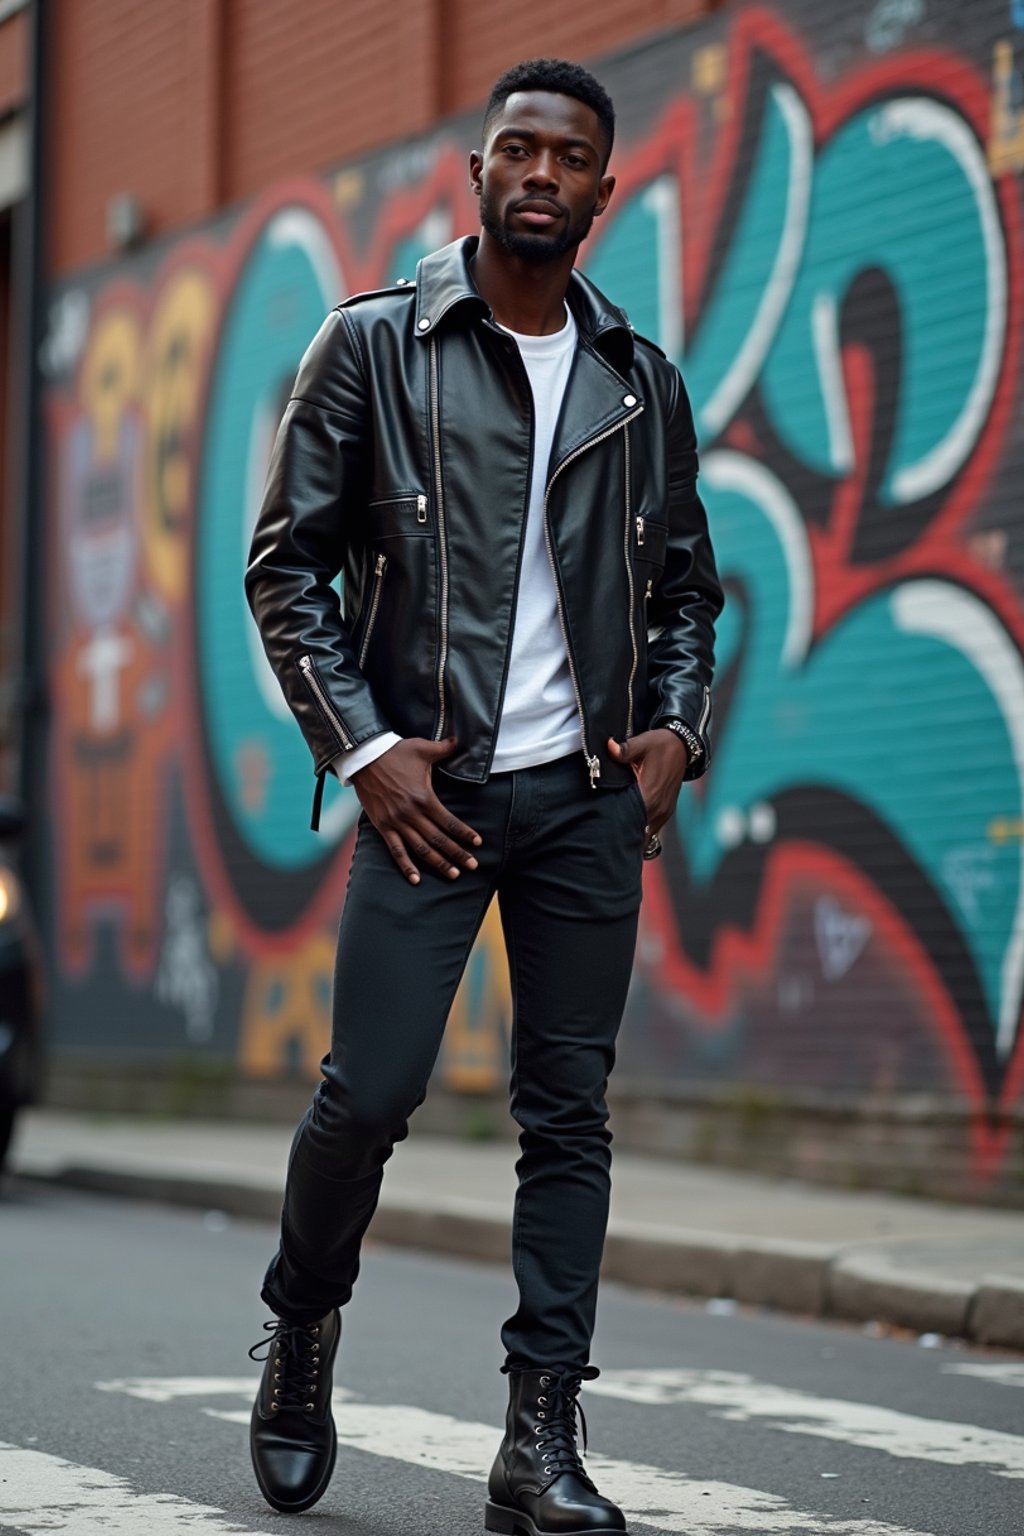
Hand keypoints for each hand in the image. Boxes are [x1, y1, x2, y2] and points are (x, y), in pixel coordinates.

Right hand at [352, 737, 481, 884]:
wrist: (364, 757)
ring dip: (438, 863)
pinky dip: (405, 866)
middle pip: (439, 840)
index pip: (449, 821)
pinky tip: (416, 880)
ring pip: (421, 849)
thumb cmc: (395, 752)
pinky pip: (396, 850)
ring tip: (453, 875)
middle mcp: (412, 814)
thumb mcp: (422, 748)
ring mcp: (396, 822)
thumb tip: (461, 739)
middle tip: (473, 866)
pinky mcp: (382, 826)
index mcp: (424, 797)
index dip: (464, 834)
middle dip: (458, 854)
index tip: (477, 843)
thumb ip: (445, 748)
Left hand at [607, 729, 688, 836]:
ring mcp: (664, 812)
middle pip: (637, 832)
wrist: (682, 746)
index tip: (602, 826)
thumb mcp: (642, 743)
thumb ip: (625, 749)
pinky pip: (652, 829)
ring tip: (614, 829)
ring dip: (632, 832)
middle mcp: (658, 808)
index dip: (614, 825)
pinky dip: (641, 829)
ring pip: (646, 834)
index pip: (630, 820)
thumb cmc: (660, 744)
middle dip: (621, 833)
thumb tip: (609, 747)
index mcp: (650, 794)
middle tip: (603, 831)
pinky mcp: (666, 812)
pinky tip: (629, 824)